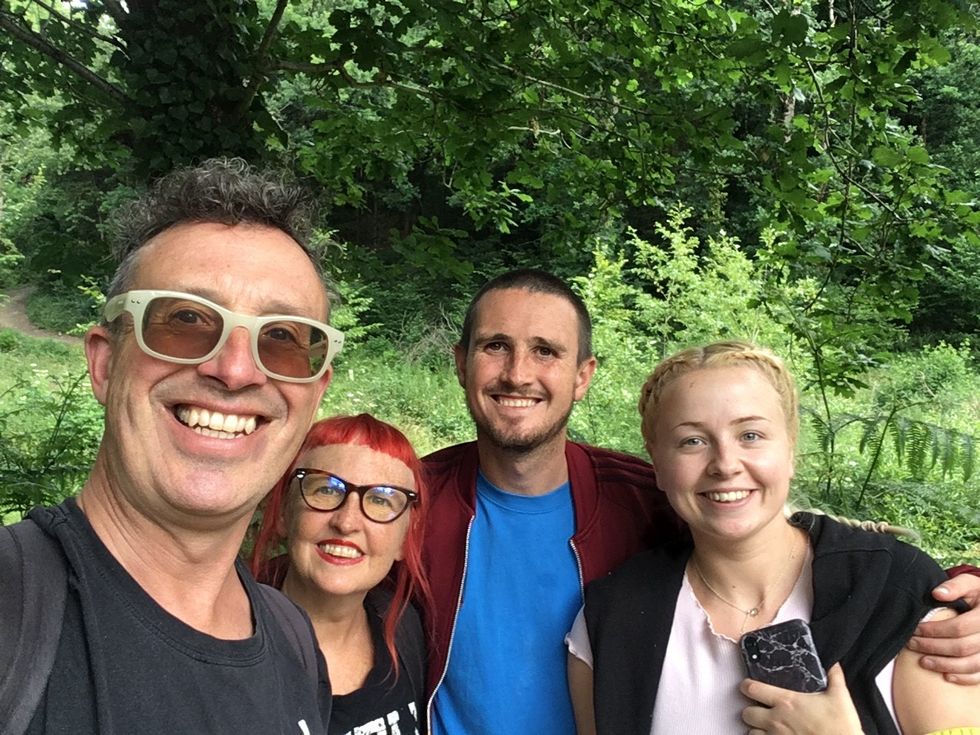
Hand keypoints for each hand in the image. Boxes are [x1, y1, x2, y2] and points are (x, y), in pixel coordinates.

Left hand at [740, 664, 862, 733]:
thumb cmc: (841, 727)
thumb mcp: (840, 697)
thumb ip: (834, 678)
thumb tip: (834, 664)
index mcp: (787, 701)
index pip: (752, 689)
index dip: (747, 686)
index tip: (750, 686)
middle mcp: (777, 720)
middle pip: (746, 713)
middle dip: (751, 710)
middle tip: (759, 709)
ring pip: (752, 732)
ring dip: (757, 729)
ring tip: (766, 726)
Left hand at [907, 573, 979, 684]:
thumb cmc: (978, 593)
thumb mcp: (970, 584)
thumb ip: (955, 586)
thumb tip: (936, 594)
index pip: (958, 627)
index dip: (935, 630)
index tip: (915, 629)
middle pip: (962, 647)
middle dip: (934, 647)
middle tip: (912, 644)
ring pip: (971, 664)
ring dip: (945, 665)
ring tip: (923, 662)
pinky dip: (964, 678)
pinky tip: (946, 676)